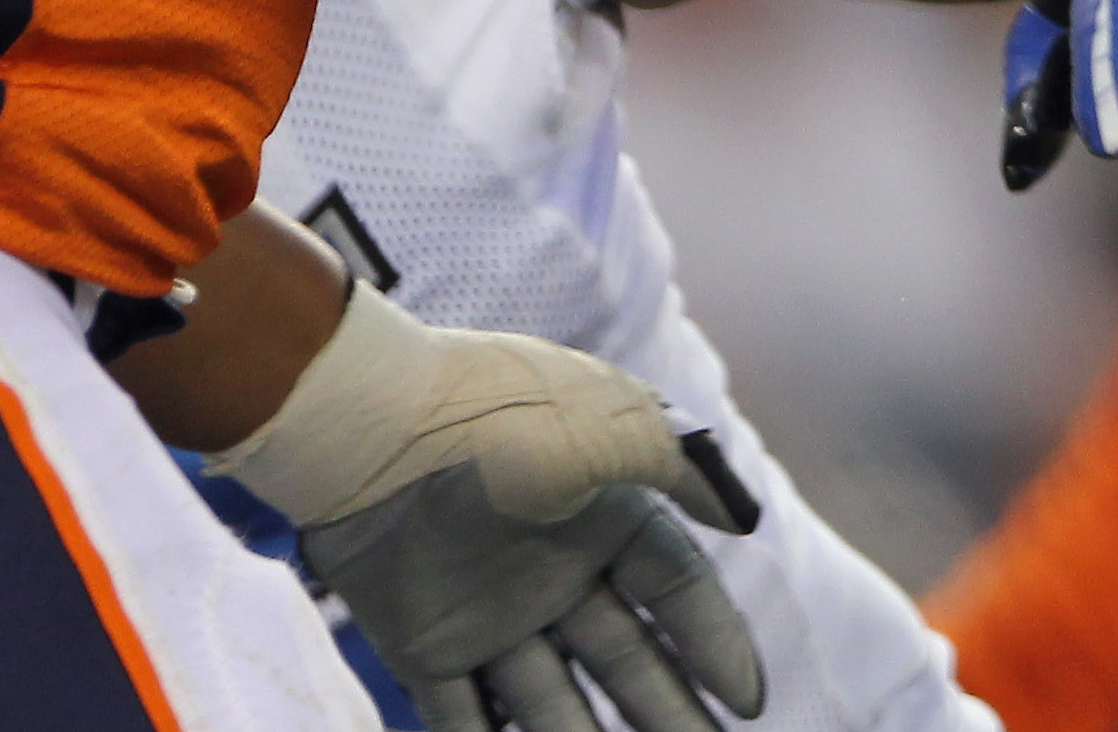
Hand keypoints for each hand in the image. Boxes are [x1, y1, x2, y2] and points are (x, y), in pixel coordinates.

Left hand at [299, 465, 766, 731]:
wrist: (369, 424)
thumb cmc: (503, 415)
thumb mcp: (617, 427)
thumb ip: (688, 473)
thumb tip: (744, 520)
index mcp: (607, 511)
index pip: (677, 590)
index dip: (714, 643)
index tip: (748, 703)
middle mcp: (555, 567)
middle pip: (626, 656)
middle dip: (667, 710)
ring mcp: (490, 610)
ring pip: (552, 697)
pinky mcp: (425, 644)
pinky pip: (464, 715)